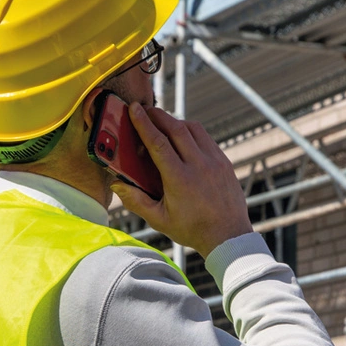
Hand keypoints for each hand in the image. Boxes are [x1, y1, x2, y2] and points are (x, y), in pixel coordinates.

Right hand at [110, 102, 252, 258]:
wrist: (229, 236)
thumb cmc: (192, 230)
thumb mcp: (159, 220)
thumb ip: (136, 201)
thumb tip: (116, 185)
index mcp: (179, 179)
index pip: (158, 142)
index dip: (143, 123)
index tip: (134, 109)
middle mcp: (199, 165)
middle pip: (175, 128)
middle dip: (157, 115)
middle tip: (144, 110)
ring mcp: (215, 161)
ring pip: (193, 129)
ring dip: (175, 121)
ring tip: (162, 123)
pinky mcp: (224, 161)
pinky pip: (206, 138)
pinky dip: (192, 132)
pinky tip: (183, 137)